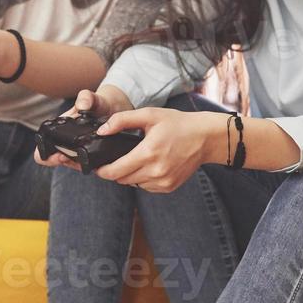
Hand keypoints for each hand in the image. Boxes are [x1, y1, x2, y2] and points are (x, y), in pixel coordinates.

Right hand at [34, 85, 133, 171]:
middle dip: (58, 160)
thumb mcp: (91, 98)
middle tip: (65, 156)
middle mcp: (66, 143)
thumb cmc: (96, 104)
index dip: (44, 154)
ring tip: (82, 157)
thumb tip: (82, 106)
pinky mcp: (92, 156)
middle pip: (53, 160)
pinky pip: (88, 165)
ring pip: (72, 165)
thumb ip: (86, 98)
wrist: (113, 108)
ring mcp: (78, 152)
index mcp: (59, 131)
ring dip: (75, 164)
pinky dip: (91, 164)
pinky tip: (97, 159)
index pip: (42, 149)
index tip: (56, 151)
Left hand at [92, 107, 226, 192]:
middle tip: (115, 159)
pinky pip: (147, 187)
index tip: (97, 166)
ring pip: (133, 184)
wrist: (205, 138)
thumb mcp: (149, 115)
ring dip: (129, 175)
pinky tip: (148, 165)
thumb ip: (122, 120)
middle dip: (115, 171)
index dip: (102, 170)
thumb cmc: (177, 124)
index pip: (115, 171)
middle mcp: (155, 171)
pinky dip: (143, 179)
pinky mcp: (169, 187)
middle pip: (122, 179)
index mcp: (148, 153)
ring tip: (135, 159)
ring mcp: (163, 181)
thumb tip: (102, 131)